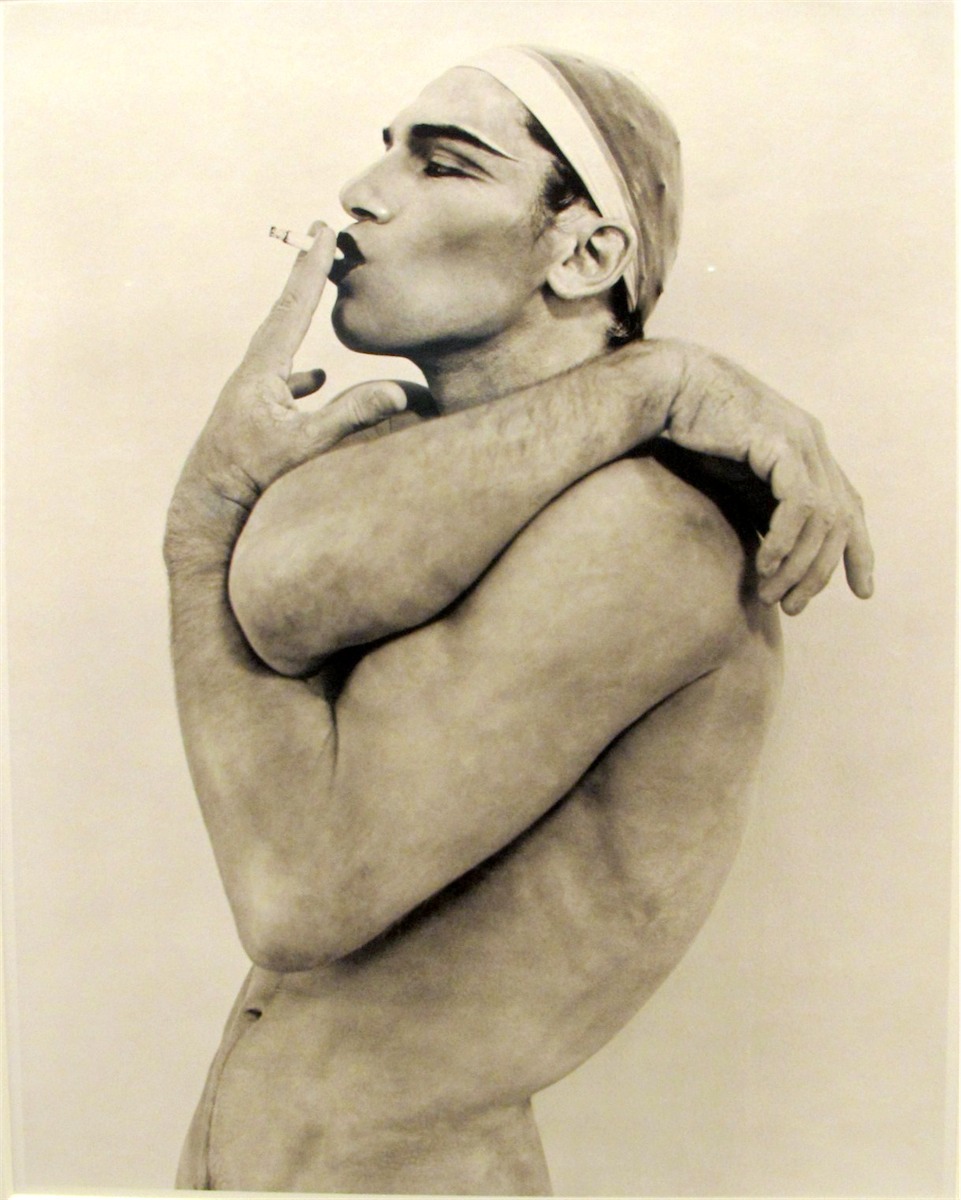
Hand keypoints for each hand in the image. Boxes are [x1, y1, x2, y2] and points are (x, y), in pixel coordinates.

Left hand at [179, 222, 406, 511]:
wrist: (207, 508)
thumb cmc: (252, 479)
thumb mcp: (307, 446)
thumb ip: (353, 415)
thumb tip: (401, 391)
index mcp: (261, 371)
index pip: (293, 308)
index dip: (311, 269)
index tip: (322, 231)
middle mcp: (251, 375)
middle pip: (283, 315)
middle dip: (305, 278)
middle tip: (318, 240)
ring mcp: (248, 395)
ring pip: (281, 347)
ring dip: (301, 319)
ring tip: (316, 296)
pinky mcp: (250, 417)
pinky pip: (280, 381)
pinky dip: (300, 373)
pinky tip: (314, 381)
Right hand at [660, 343, 873, 614]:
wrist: (669, 390)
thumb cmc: (691, 433)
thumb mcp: (734, 482)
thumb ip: (759, 511)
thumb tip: (772, 559)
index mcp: (808, 452)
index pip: (849, 508)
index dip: (859, 551)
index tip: (862, 590)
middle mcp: (813, 444)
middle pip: (841, 521)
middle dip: (821, 571)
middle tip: (792, 606)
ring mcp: (801, 441)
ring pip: (824, 518)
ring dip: (799, 564)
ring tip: (771, 594)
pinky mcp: (779, 442)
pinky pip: (799, 502)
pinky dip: (787, 539)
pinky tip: (767, 563)